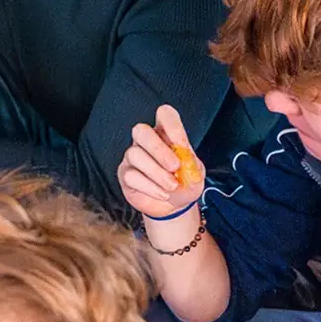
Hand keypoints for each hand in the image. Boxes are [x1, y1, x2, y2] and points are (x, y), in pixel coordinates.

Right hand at [118, 105, 204, 222]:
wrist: (174, 206)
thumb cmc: (184, 184)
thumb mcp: (195, 173)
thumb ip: (191, 164)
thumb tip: (183, 160)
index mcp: (166, 134)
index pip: (164, 115)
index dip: (172, 126)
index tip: (182, 146)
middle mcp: (146, 141)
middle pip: (141, 131)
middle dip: (158, 149)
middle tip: (175, 167)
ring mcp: (132, 156)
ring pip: (135, 155)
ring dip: (156, 172)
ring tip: (172, 186)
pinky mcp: (125, 174)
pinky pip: (131, 176)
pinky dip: (150, 187)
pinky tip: (163, 194)